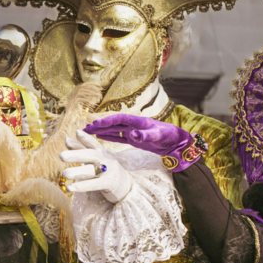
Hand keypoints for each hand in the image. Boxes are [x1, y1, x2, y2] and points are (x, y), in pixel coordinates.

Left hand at [60, 130, 132, 201]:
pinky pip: (95, 184)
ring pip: (92, 170)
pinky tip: (70, 187)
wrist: (125, 184)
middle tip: (61, 156)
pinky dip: (82, 186)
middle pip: (92, 155)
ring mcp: (108, 171)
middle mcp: (105, 159)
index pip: (93, 143)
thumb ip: (81, 148)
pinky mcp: (109, 183)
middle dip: (77, 155)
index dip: (86, 138)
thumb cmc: (106, 168)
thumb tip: (66, 139)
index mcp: (101, 152)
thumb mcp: (95, 157)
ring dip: (78, 172)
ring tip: (64, 174)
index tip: (77, 132)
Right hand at [85, 114, 199, 171]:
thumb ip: (146, 135)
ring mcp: (133, 132)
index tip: (95, 124)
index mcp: (139, 121)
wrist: (176, 142)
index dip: (107, 121)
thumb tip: (132, 134)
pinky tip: (100, 136)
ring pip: (114, 130)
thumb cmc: (169, 137)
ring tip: (88, 132)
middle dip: (100, 125)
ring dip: (102, 131)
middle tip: (85, 128)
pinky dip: (109, 136)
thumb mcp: (159, 136)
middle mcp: (134, 125)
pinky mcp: (134, 139)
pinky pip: (119, 137)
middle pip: (114, 124)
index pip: (120, 119)